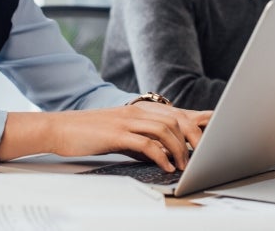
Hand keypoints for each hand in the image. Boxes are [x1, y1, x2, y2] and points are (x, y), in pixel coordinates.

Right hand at [0, 104, 211, 171]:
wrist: (60, 129)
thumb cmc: (89, 133)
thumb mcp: (121, 133)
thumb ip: (143, 140)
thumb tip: (164, 154)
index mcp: (139, 109)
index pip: (176, 113)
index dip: (197, 122)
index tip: (214, 133)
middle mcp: (136, 111)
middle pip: (176, 119)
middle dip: (194, 137)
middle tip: (203, 154)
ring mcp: (127, 120)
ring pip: (165, 129)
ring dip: (179, 149)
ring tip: (184, 165)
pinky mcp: (117, 134)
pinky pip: (146, 143)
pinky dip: (161, 155)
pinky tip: (166, 166)